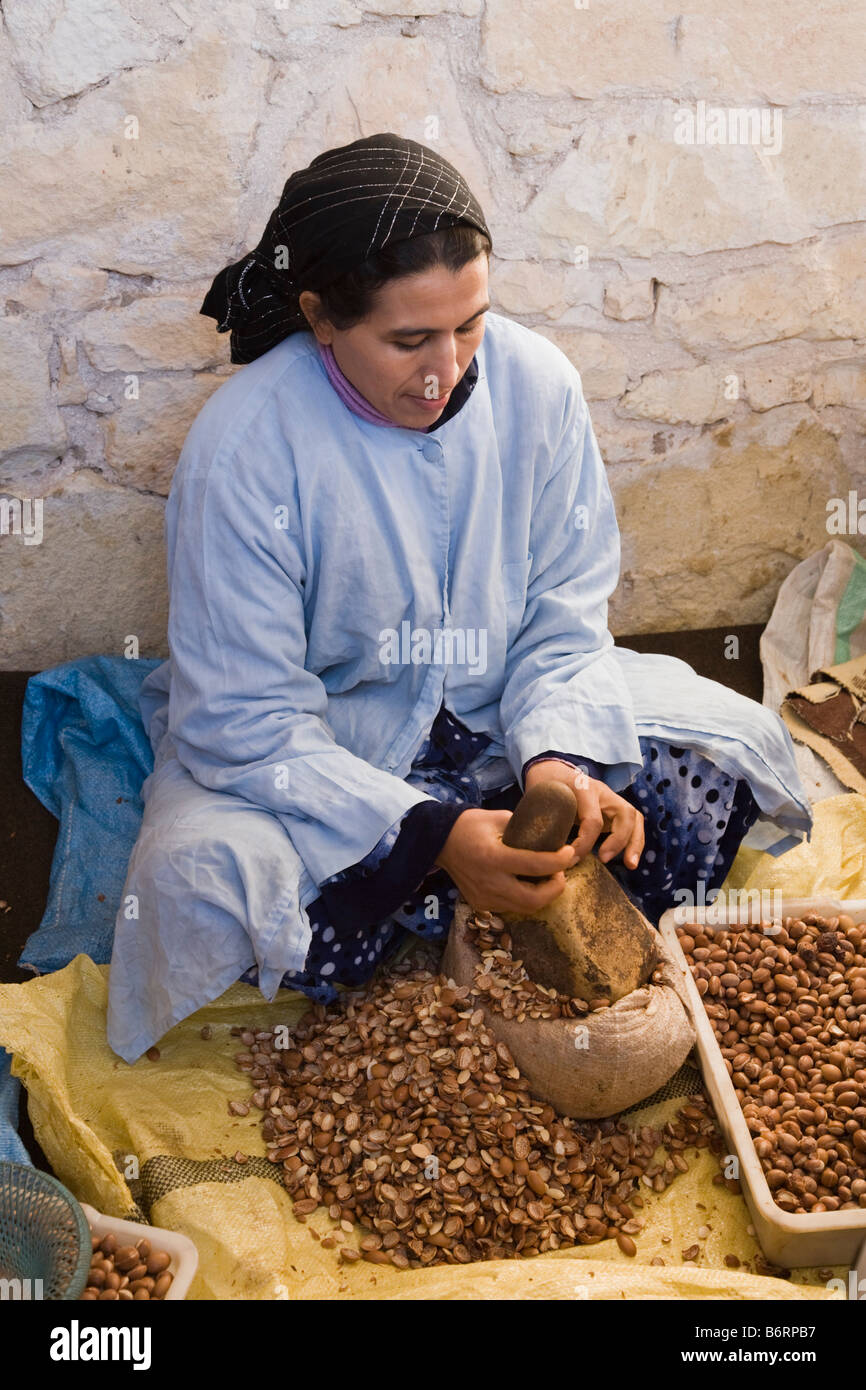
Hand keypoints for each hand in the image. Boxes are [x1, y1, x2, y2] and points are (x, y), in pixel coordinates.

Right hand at [434, 808, 575, 914]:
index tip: (569, 852)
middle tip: (559, 872)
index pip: (535, 865)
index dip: (559, 861)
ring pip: (525, 908)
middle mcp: (489, 882)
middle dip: (555, 888)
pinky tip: (528, 883)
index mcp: (494, 857)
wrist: (440, 842)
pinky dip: (526, 898)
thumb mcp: (499, 818)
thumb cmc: (470, 825)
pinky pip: (512, 907)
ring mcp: (484, 897)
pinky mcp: (481, 904)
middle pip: (534, 899)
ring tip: (547, 878)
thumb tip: (550, 836)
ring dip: (542, 895)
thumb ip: (525, 828)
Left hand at [523, 759, 644, 869]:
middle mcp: (602, 791)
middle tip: (604, 860)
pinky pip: (633, 824)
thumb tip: (546, 856)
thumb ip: (544, 822)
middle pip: (624, 813)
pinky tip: (630, 860)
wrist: (551, 771)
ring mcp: (611, 798)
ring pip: (634, 817)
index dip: (584, 844)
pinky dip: (634, 842)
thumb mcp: (540, 800)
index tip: (570, 859)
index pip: (593, 820)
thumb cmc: (544, 787)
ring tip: (631, 865)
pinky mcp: (615, 809)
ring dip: (635, 843)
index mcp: (582, 788)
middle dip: (618, 841)